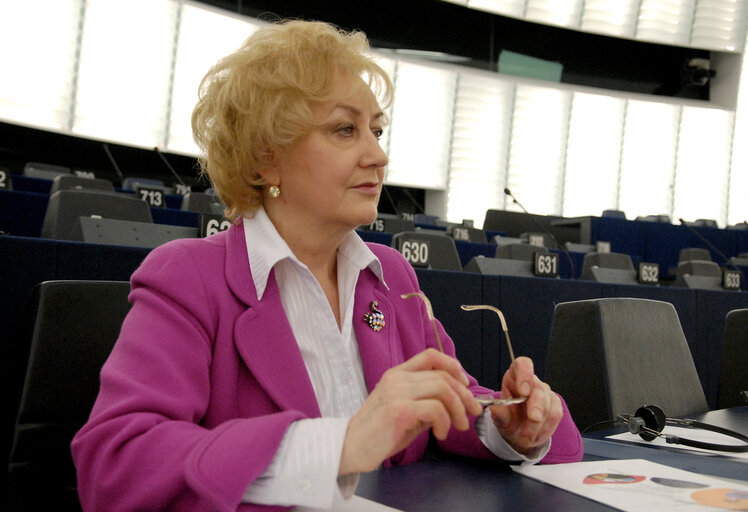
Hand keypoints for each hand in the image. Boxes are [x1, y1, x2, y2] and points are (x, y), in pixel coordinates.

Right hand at [339, 348, 482, 474]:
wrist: (349, 447)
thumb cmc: (377, 432)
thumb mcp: (404, 410)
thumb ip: (424, 402)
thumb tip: (453, 403)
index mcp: (397, 374)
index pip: (430, 356)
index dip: (453, 366)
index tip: (465, 384)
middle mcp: (398, 378)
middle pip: (443, 375)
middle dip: (464, 395)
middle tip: (472, 413)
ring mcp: (398, 392)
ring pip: (443, 388)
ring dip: (458, 409)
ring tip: (459, 426)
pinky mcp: (400, 410)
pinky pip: (436, 409)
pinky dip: (445, 422)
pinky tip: (441, 434)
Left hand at [488, 356, 561, 454]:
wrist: (518, 433)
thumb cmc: (508, 419)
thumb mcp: (501, 418)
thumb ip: (500, 413)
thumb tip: (494, 408)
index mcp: (514, 377)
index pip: (523, 364)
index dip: (525, 374)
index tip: (524, 391)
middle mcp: (532, 382)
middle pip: (539, 388)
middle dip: (537, 406)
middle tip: (532, 419)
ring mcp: (545, 393)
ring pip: (549, 404)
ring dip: (538, 424)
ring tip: (525, 439)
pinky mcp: (555, 405)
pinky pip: (555, 415)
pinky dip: (545, 429)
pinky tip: (535, 437)